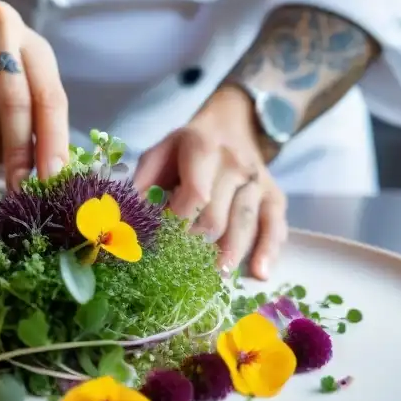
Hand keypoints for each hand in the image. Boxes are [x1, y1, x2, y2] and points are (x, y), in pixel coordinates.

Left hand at [133, 86, 287, 279]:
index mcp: (203, 149)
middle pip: (218, 216)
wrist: (234, 122)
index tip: (160, 245)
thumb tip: (125, 219)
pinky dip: (269, 251)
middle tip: (180, 270)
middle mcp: (235, 165)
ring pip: (245, 224)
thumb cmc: (188, 146)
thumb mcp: (161, 152)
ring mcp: (258, 182)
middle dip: (198, 246)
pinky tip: (260, 274)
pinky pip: (275, 226)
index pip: (194, 195)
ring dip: (230, 255)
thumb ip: (142, 182)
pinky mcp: (274, 196)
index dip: (177, 224)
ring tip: (215, 278)